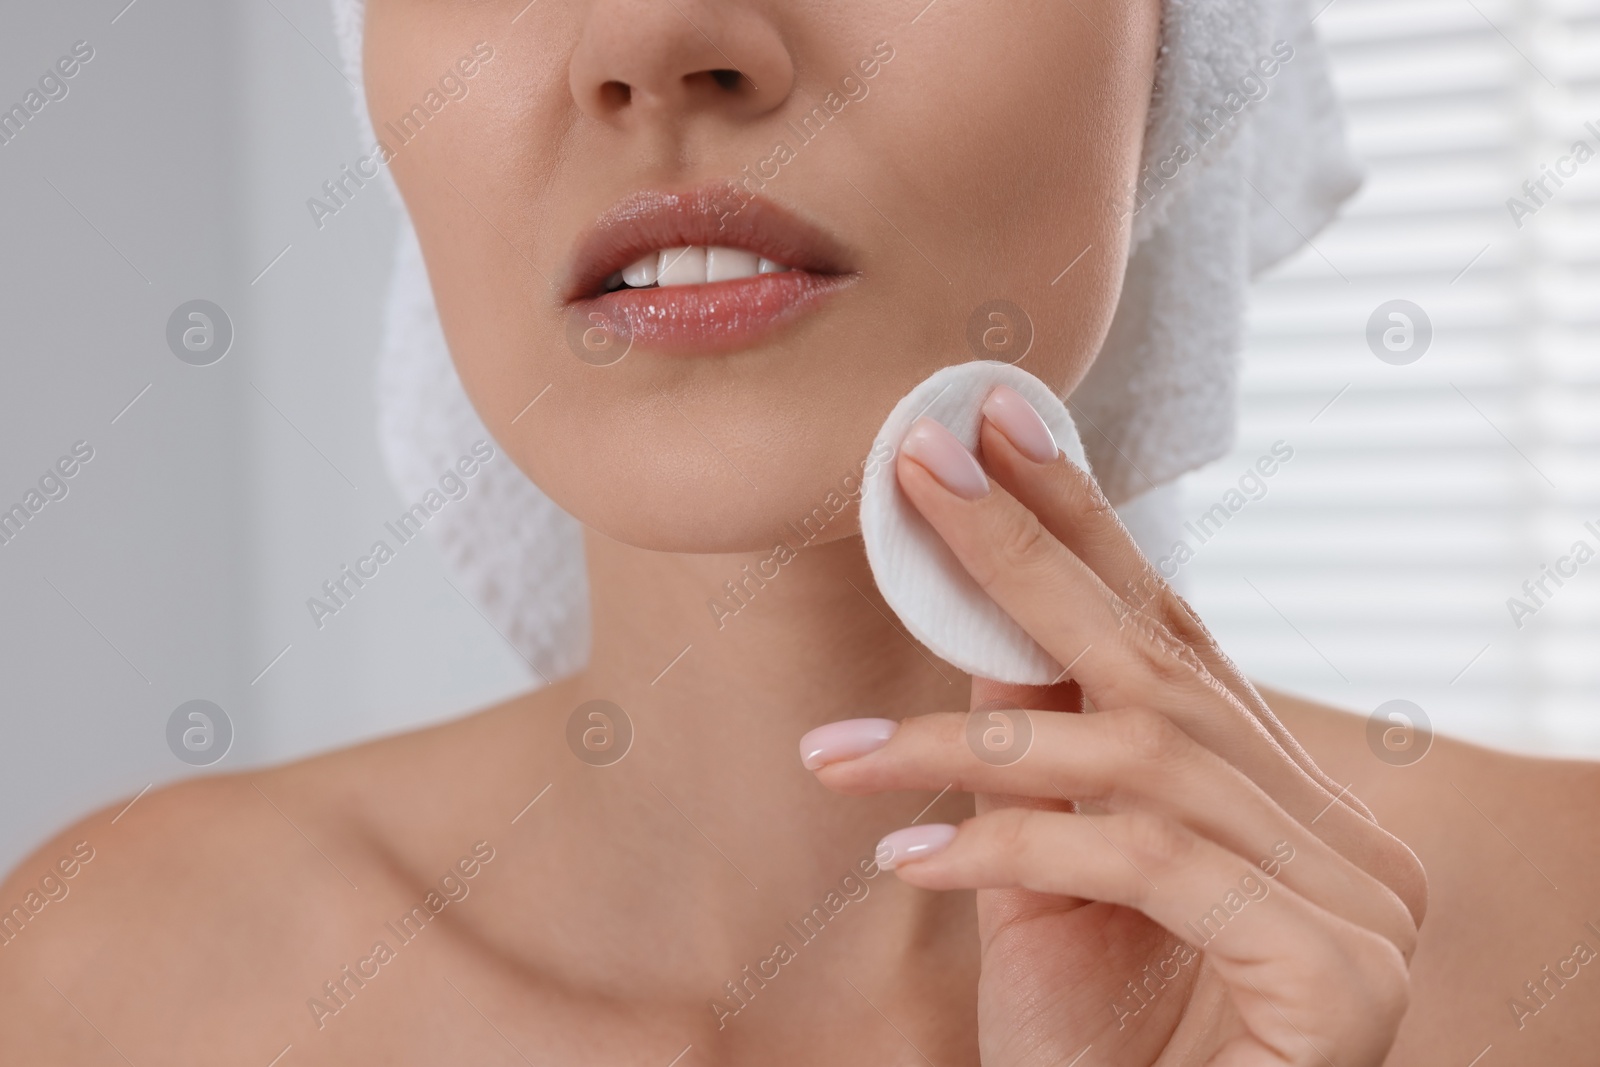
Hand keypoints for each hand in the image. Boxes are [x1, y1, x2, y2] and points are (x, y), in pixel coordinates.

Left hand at [802, 385, 1426, 1065]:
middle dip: (1029, 554)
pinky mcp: (1339, 970)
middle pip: (1162, 660)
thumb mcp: (1045, 887)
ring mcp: (1359, 898)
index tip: (994, 430)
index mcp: (1278, 797)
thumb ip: (1034, 764)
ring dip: (966, 749)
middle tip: (926, 466)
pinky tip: (907, 856)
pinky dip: (1012, 848)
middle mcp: (1339, 830)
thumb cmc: (1104, 1053)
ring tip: (837, 759)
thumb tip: (981, 624)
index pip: (1172, 633)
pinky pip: (1146, 861)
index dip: (1082, 525)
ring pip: (1135, 757)